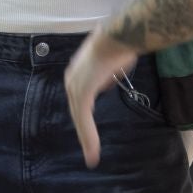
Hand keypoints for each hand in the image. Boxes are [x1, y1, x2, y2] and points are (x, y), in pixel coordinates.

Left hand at [63, 28, 139, 167]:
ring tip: (92, 157)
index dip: (84, 116)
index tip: (89, 130)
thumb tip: (108, 80)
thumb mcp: (112, 64)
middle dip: (83, 131)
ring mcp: (76, 87)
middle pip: (77, 111)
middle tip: (90, 150)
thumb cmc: (121, 45)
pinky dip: (89, 137)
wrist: (121, 36)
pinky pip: (84, 120)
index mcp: (77, 72)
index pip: (80, 100)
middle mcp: (72, 80)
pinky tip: (93, 152)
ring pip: (79, 119)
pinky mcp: (82, 94)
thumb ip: (106, 76)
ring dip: (86, 139)